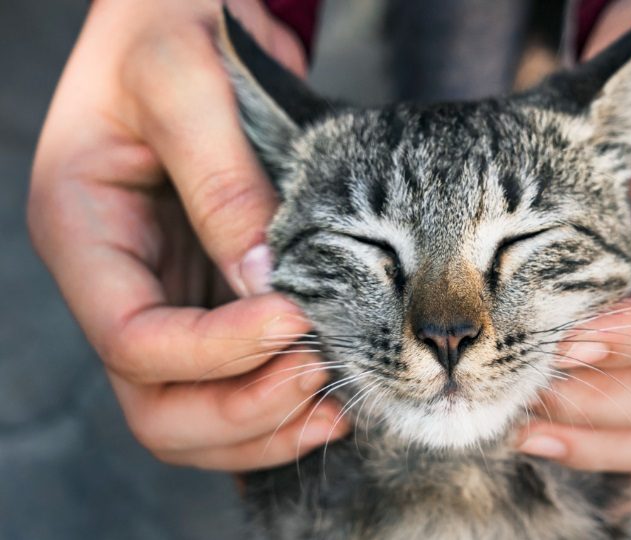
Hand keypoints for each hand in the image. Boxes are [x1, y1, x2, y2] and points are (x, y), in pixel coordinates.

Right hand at [28, 0, 346, 470]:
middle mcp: (118, 280)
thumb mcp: (184, 79)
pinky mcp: (213, 296)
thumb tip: (265, 282)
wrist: (185, 14)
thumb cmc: (168, 27)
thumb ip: (219, 180)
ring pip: (193, 411)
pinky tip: (332, 393)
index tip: (297, 320)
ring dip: (263, 424)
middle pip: (155, 403)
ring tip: (336, 401)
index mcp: (83, 231)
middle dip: (240, 408)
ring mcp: (166, 295)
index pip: (132, 338)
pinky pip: (234, 381)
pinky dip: (279, 404)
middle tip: (321, 376)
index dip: (215, 352)